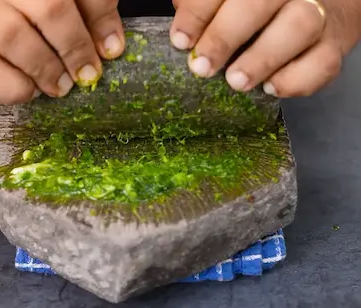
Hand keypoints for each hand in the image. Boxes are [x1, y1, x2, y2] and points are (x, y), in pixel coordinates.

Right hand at [0, 0, 123, 103]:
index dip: (100, 19)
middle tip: (87, 74)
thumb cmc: (38, 23)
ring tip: (62, 86)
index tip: (112, 51)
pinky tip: (33, 90)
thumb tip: (112, 47)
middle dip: (76, 47)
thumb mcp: (71, 12)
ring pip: (15, 37)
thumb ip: (93, 20)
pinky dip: (19, 89)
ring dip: (48, 70)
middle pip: (50, 8)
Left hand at [170, 0, 360, 96]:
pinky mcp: (337, 42)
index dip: (198, 11)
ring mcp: (322, 11)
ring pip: (299, 27)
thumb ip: (208, 3)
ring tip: (235, 81)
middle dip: (225, 36)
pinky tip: (272, 87)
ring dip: (261, 58)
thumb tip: (183, 19)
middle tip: (202, 66)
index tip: (181, 40)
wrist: (326, 0)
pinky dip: (296, 80)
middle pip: (260, 2)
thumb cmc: (265, 2)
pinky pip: (323, 63)